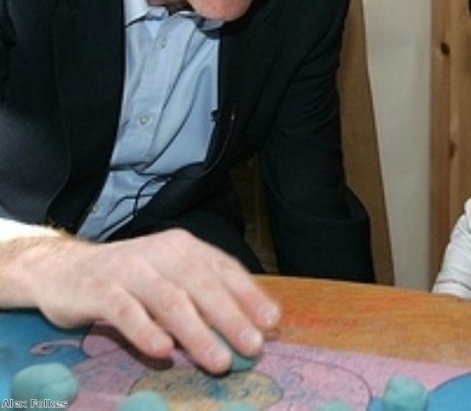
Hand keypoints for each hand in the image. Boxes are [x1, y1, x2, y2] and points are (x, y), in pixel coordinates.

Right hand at [1, 228, 279, 373]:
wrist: (61, 269)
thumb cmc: (128, 279)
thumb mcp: (168, 278)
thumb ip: (202, 295)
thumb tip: (249, 323)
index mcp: (184, 247)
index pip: (224, 269)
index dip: (250, 296)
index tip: (272, 323)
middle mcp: (160, 252)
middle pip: (202, 286)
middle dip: (231, 318)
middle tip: (253, 347)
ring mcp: (129, 268)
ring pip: (170, 300)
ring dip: (197, 333)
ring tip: (219, 360)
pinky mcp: (99, 288)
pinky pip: (125, 311)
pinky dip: (147, 331)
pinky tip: (163, 351)